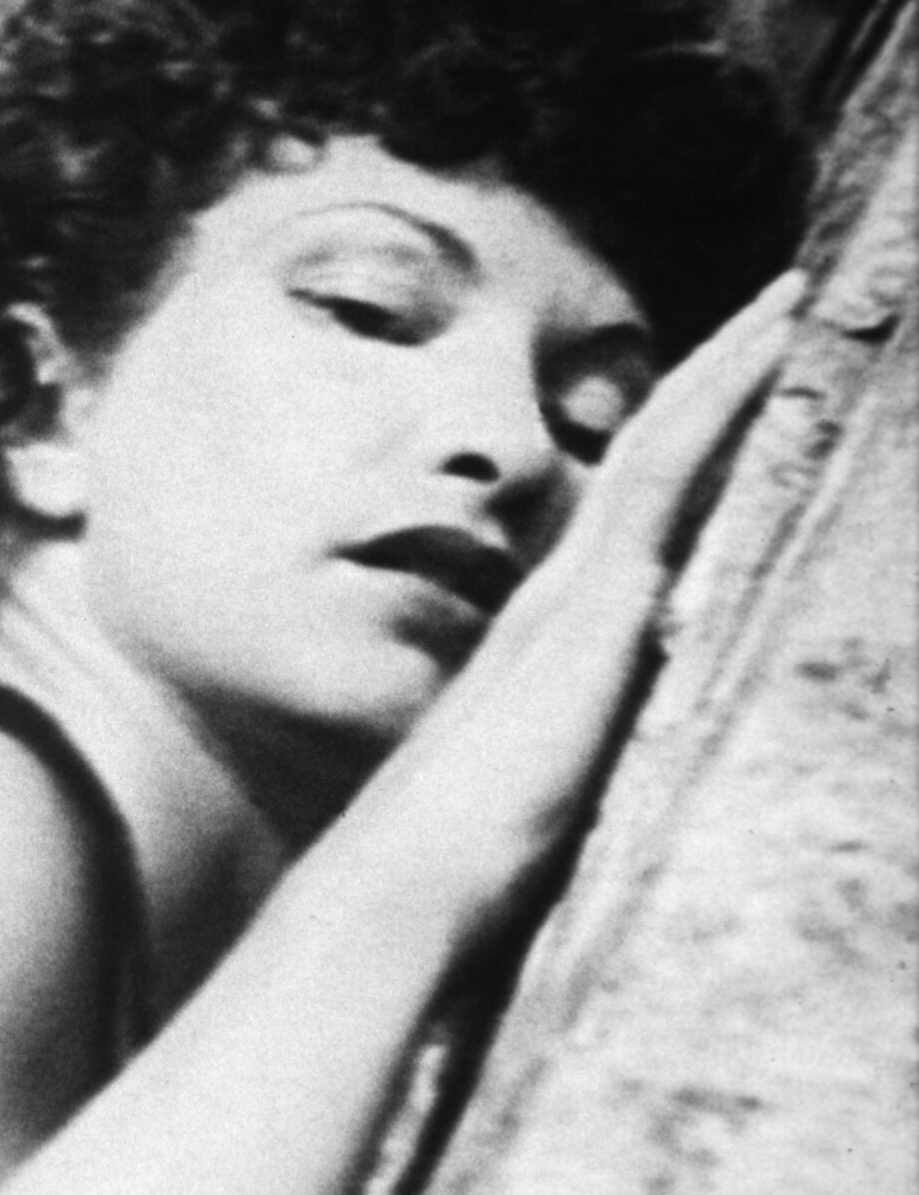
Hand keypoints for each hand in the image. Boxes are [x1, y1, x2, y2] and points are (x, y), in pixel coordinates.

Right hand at [348, 269, 807, 946]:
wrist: (405, 890)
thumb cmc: (461, 875)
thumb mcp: (549, 810)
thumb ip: (584, 771)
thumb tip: (614, 780)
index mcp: (558, 647)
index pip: (636, 524)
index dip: (691, 452)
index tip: (748, 389)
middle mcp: (564, 602)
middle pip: (653, 462)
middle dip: (719, 382)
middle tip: (785, 307)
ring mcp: (577, 596)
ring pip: (664, 448)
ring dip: (728, 370)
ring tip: (789, 304)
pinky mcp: (594, 605)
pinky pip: (664, 471)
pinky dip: (715, 402)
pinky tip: (768, 350)